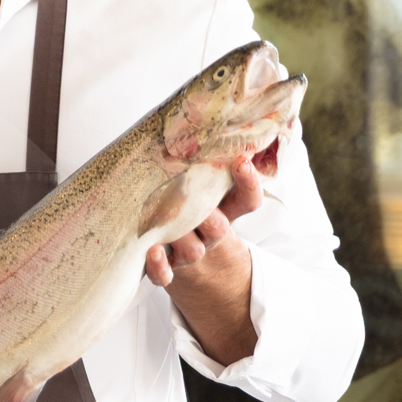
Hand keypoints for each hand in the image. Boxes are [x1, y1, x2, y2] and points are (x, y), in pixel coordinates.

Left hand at [145, 156, 261, 288]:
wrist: (183, 261)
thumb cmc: (188, 216)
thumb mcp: (203, 194)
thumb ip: (201, 170)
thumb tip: (186, 126)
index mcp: (223, 213)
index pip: (246, 201)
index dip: (249, 184)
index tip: (242, 161)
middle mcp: (210, 235)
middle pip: (219, 228)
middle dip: (208, 215)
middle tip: (193, 199)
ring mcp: (190, 254)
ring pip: (193, 250)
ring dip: (180, 236)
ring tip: (165, 221)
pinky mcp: (169, 270)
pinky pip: (166, 274)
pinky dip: (159, 266)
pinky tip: (152, 251)